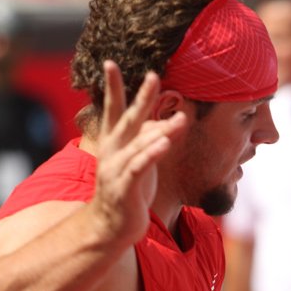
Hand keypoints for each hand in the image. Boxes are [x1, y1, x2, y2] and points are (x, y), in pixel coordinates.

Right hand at [87, 60, 186, 246]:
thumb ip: (149, 140)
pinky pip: (139, 168)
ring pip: (140, 144)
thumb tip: (167, 122)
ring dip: (160, 131)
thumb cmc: (128, 191)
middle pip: (128, 119)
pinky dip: (151, 155)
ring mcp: (117, 169)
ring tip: (179, 118)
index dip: (114, 87)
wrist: (111, 227)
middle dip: (141, 98)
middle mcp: (113, 152)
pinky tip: (164, 144)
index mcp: (115, 143)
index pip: (114, 110)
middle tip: (154, 76)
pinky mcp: (125, 188)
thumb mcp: (139, 161)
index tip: (111, 62)